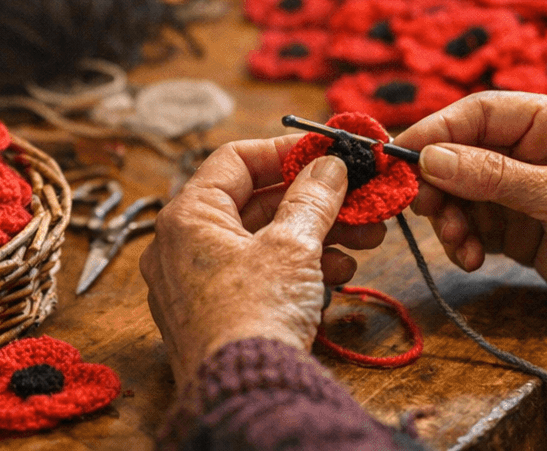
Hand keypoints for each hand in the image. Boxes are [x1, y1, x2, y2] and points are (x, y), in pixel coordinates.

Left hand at [140, 134, 386, 384]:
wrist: (245, 393)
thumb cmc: (257, 313)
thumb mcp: (294, 245)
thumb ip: (313, 197)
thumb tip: (329, 166)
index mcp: (187, 217)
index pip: (235, 160)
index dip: (285, 152)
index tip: (327, 153)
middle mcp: (181, 246)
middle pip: (255, 204)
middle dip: (315, 202)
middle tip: (360, 199)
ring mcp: (196, 284)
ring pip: (262, 242)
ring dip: (315, 237)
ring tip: (364, 241)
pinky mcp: (215, 315)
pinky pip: (257, 276)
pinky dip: (296, 270)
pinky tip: (337, 275)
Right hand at [395, 91, 546, 388]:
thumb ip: (495, 177)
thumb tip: (429, 158)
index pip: (481, 112)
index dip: (437, 130)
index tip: (400, 155)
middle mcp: (537, 148)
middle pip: (463, 151)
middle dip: (439, 181)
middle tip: (423, 209)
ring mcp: (527, 190)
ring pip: (462, 191)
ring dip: (450, 217)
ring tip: (460, 245)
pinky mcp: (522, 229)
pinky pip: (474, 225)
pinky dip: (464, 240)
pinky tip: (472, 258)